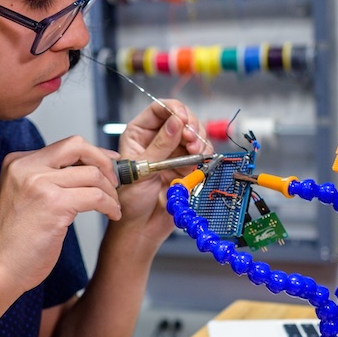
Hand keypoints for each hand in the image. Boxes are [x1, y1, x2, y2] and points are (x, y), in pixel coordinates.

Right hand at [0, 136, 118, 295]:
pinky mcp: (54, 204)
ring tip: (112, 206)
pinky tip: (112, 215)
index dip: (93, 154)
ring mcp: (39, 184)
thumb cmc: (14, 241)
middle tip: (115, 181)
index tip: (109, 164)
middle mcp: (26, 167)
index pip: (65, 146)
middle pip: (78, 146)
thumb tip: (87, 168)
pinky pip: (96, 197)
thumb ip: (49, 179)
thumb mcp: (26, 197)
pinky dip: (110, 206)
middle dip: (104, 162)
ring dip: (110, 192)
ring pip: (92, 174)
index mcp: (18, 163)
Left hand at [114, 99, 208, 239]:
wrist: (142, 227)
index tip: (183, 119)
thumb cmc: (131, 200)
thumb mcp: (141, 169)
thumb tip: (175, 123)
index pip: (159, 109)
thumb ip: (160, 146)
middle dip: (191, 125)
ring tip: (197, 151)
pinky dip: (206, 153)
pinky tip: (202, 158)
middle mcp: (159, 139)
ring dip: (200, 139)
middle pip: (182, 118)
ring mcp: (175, 151)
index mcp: (140, 134)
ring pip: (195, 133)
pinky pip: (203, 152)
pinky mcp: (189, 165)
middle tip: (192, 138)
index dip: (174, 109)